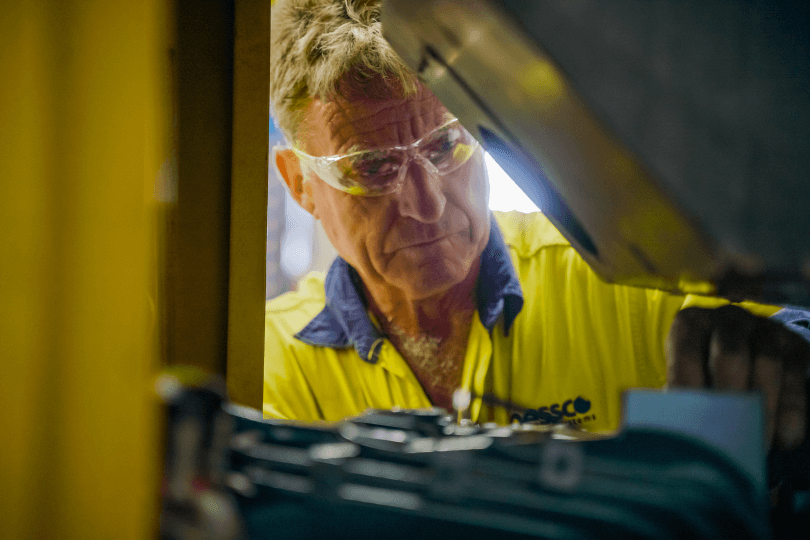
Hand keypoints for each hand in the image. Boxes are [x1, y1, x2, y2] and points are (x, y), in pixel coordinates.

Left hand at [666, 304, 809, 449]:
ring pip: (768, 364)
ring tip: (757, 446)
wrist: (744, 371)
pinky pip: (796, 375)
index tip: (691, 425)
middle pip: (730, 354)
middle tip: (729, 438)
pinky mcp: (795, 345)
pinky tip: (785, 440)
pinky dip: (792, 410)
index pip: (686, 352)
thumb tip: (642, 432)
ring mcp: (764, 328)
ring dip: (763, 410)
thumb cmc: (702, 382)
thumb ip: (668, 402)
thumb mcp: (683, 383)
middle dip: (730, 400)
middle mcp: (728, 318)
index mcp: (690, 324)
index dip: (689, 389)